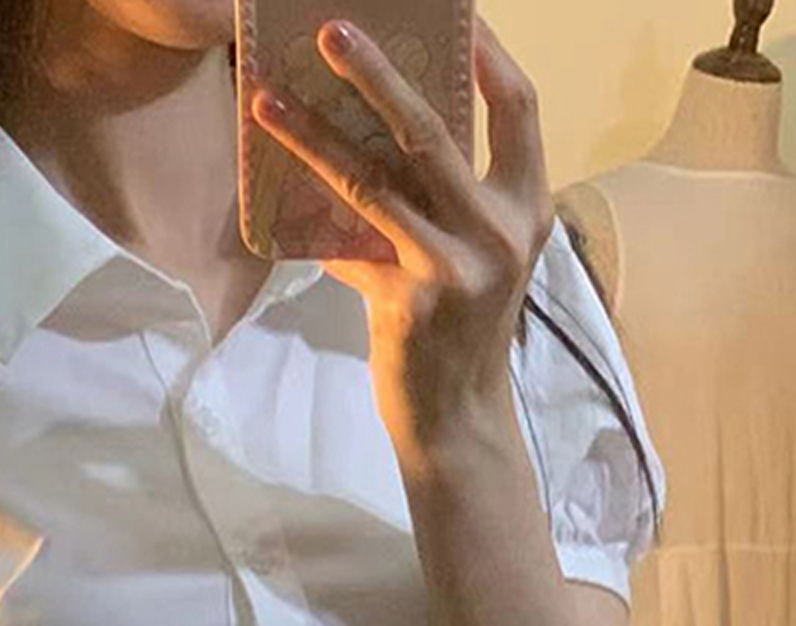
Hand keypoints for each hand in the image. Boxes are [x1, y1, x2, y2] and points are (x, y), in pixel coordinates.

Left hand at [248, 17, 554, 475]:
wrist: (457, 415)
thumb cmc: (459, 328)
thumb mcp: (470, 254)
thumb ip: (439, 200)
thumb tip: (366, 137)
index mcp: (528, 205)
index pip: (518, 107)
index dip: (485, 53)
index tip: (452, 11)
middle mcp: (500, 230)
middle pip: (435, 128)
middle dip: (379, 73)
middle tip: (332, 30)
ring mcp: (455, 266)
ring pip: (374, 181)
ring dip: (315, 134)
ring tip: (268, 99)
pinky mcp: (409, 301)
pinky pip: (347, 244)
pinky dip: (308, 214)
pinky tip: (268, 187)